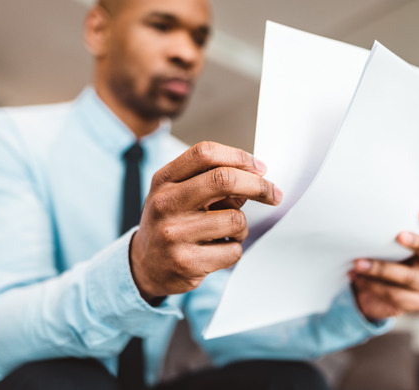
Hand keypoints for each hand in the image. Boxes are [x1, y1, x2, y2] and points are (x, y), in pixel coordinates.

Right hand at [130, 141, 281, 300]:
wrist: (144, 266)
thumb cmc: (171, 221)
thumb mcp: (178, 193)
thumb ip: (211, 181)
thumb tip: (256, 179)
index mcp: (164, 179)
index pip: (205, 153)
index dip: (239, 156)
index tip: (260, 169)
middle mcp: (165, 203)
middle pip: (224, 180)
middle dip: (258, 186)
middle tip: (274, 194)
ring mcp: (174, 234)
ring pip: (235, 220)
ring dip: (242, 227)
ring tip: (227, 233)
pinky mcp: (186, 262)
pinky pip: (233, 251)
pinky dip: (233, 250)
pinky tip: (216, 251)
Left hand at [349, 208, 418, 319]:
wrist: (368, 292)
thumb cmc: (375, 258)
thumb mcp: (378, 245)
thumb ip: (379, 235)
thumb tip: (360, 221)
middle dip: (416, 242)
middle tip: (399, 235)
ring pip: (409, 276)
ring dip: (382, 269)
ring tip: (358, 263)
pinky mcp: (417, 301)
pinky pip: (397, 295)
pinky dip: (375, 286)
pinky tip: (359, 280)